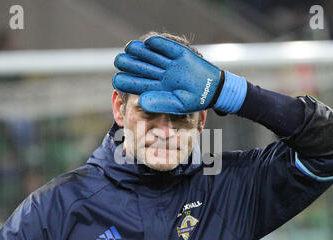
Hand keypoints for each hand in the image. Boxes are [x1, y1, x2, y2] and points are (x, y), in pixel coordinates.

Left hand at [112, 36, 247, 114]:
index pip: (135, 84)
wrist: (214, 89)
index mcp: (156, 88)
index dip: (125, 81)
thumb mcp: (178, 104)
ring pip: (149, 55)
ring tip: (130, 48)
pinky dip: (157, 43)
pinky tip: (148, 42)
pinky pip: (164, 46)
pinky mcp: (178, 53)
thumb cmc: (195, 100)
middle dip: (128, 63)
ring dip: (138, 50)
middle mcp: (160, 75)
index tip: (117, 79)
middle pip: (139, 67)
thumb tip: (140, 100)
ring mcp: (168, 63)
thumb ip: (160, 102)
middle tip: (120, 60)